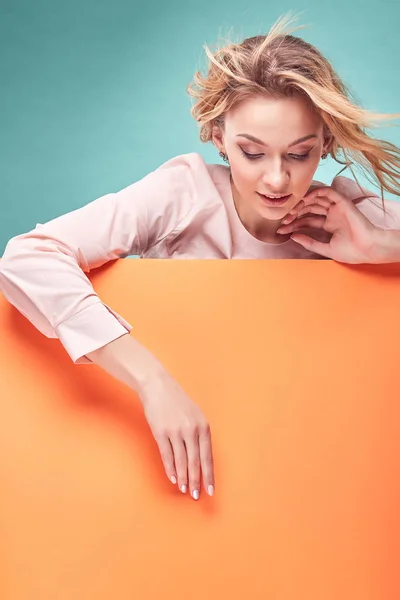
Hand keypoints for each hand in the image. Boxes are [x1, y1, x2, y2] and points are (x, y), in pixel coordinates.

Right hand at [140, 368, 213, 500]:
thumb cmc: (177, 402)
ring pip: (181, 461)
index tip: (211, 489)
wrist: (158, 387)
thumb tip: (201, 459)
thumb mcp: (195, 416)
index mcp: (203, 426)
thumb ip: (199, 435)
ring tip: (185, 490)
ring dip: (183, 478)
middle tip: (197, 495)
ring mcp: (176, 431)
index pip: (208, 456)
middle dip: (197, 481)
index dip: (209, 474)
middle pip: (195, 462)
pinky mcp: (161, 432)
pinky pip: (167, 455)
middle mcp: (191, 430)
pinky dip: (170, 469)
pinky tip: (173, 478)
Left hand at [277, 186, 397, 263]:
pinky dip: (316, 192)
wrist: (368, 248)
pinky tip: (304, 199)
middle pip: (309, 210)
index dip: (294, 224)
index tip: (281, 230)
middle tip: (284, 220)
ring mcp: (337, 208)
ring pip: (316, 200)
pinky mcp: (343, 202)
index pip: (307, 221)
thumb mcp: (325, 248)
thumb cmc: (351, 251)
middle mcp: (332, 215)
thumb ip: (309, 242)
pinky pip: (328, 192)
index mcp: (329, 225)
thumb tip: (292, 236)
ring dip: (302, 203)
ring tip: (291, 211)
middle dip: (295, 214)